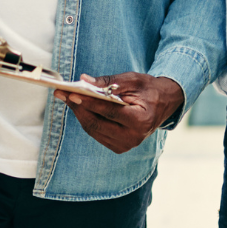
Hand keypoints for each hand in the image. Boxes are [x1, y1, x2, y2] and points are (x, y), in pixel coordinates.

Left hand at [54, 72, 183, 153]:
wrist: (164, 104)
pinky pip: (97, 133)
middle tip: (62, 94)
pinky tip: (81, 107)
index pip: (109, 112)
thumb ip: (109, 82)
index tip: (71, 93)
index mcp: (141, 121)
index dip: (89, 103)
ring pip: (94, 130)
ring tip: (68, 98)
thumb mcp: (132, 80)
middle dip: (78, 108)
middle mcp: (134, 137)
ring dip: (79, 114)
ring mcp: (126, 145)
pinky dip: (87, 120)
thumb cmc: (148, 89)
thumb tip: (84, 80)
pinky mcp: (119, 147)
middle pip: (97, 124)